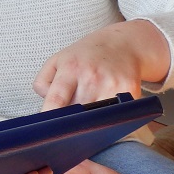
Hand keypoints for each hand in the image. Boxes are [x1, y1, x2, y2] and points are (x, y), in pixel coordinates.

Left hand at [34, 20, 169, 111]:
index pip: (57, 98)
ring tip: (87, 115)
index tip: (45, 129)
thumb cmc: (84, 56)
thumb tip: (47, 104)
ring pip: (96, 118)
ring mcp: (112, 85)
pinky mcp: (131, 92)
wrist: (122, 45)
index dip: (50, 115)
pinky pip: (116, 115)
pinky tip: (105, 113)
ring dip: (90, 122)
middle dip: (70, 120)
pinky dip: (109, 119)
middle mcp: (92, 77)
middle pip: (77, 113)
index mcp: (70, 68)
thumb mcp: (56, 61)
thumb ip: (43, 82)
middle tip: (68, 121)